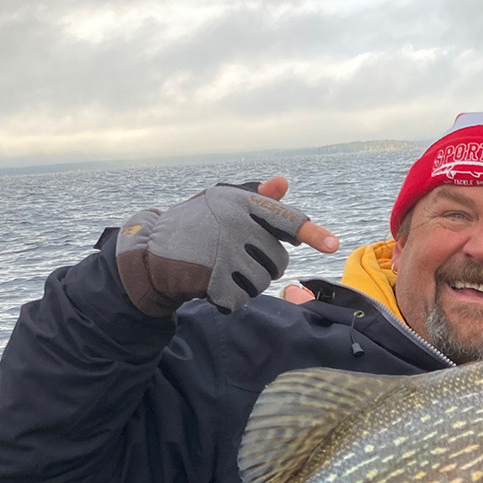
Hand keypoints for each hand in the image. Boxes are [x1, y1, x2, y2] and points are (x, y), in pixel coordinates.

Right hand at [115, 176, 337, 315]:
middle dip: (262, 265)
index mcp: (241, 204)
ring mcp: (226, 253)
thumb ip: (255, 199)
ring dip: (248, 283)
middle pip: (277, 260)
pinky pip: (243, 299)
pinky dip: (231, 299)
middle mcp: (236, 225)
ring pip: (263, 281)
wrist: (149, 254)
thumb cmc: (193, 227)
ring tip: (220, 269)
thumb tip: (283, 183)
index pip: (287, 220)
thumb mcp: (221, 204)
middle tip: (233, 258)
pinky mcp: (215, 280)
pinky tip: (212, 286)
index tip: (333, 246)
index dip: (312, 233)